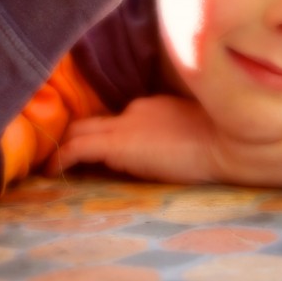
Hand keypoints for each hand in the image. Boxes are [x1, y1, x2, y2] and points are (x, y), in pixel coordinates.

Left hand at [47, 95, 281, 188]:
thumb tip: (185, 147)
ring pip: (79, 131)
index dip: (106, 132)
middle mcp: (135, 111)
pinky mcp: (118, 145)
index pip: (120, 118)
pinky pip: (76, 148)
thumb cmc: (228, 141)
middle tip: (62, 156)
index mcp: (156, 107)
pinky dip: (61, 158)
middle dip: (77, 136)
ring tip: (52, 165)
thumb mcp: (200, 133)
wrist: (230, 141)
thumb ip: (181, 134)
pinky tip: (52, 172)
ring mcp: (125, 126)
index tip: (99, 147)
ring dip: (65, 147)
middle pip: (93, 120)